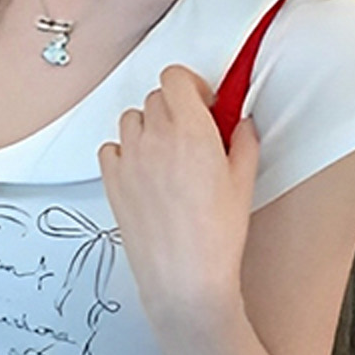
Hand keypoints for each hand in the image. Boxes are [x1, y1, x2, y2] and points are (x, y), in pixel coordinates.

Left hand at [98, 65, 259, 317]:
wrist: (183, 277)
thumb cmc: (214, 237)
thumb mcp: (243, 183)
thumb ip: (243, 142)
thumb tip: (241, 123)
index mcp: (191, 131)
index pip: (175, 77)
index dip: (190, 85)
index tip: (203, 101)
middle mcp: (155, 138)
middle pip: (156, 96)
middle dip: (175, 108)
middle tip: (192, 132)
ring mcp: (129, 157)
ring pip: (132, 118)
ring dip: (149, 126)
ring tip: (168, 153)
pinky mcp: (111, 178)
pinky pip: (112, 146)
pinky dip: (126, 150)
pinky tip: (145, 170)